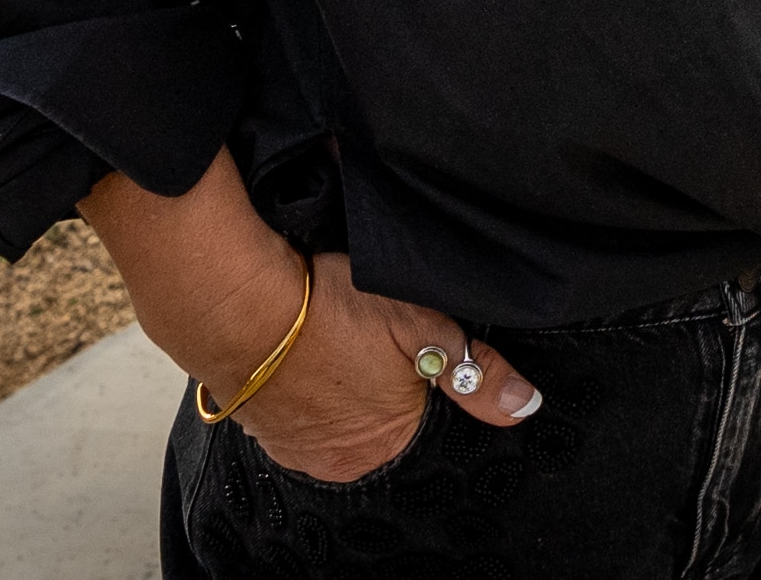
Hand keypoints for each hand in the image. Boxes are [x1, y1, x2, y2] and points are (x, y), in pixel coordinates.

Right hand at [81, 157, 546, 490]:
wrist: (235, 303)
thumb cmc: (331, 309)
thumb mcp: (424, 328)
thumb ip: (477, 372)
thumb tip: (525, 407)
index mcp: (385, 444)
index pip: (420, 402)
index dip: (414, 359)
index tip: (396, 329)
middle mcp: (337, 458)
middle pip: (375, 406)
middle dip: (373, 369)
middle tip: (360, 324)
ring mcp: (291, 443)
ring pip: (333, 400)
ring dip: (334, 369)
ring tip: (325, 329)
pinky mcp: (254, 419)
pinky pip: (291, 394)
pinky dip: (297, 370)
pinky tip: (297, 340)